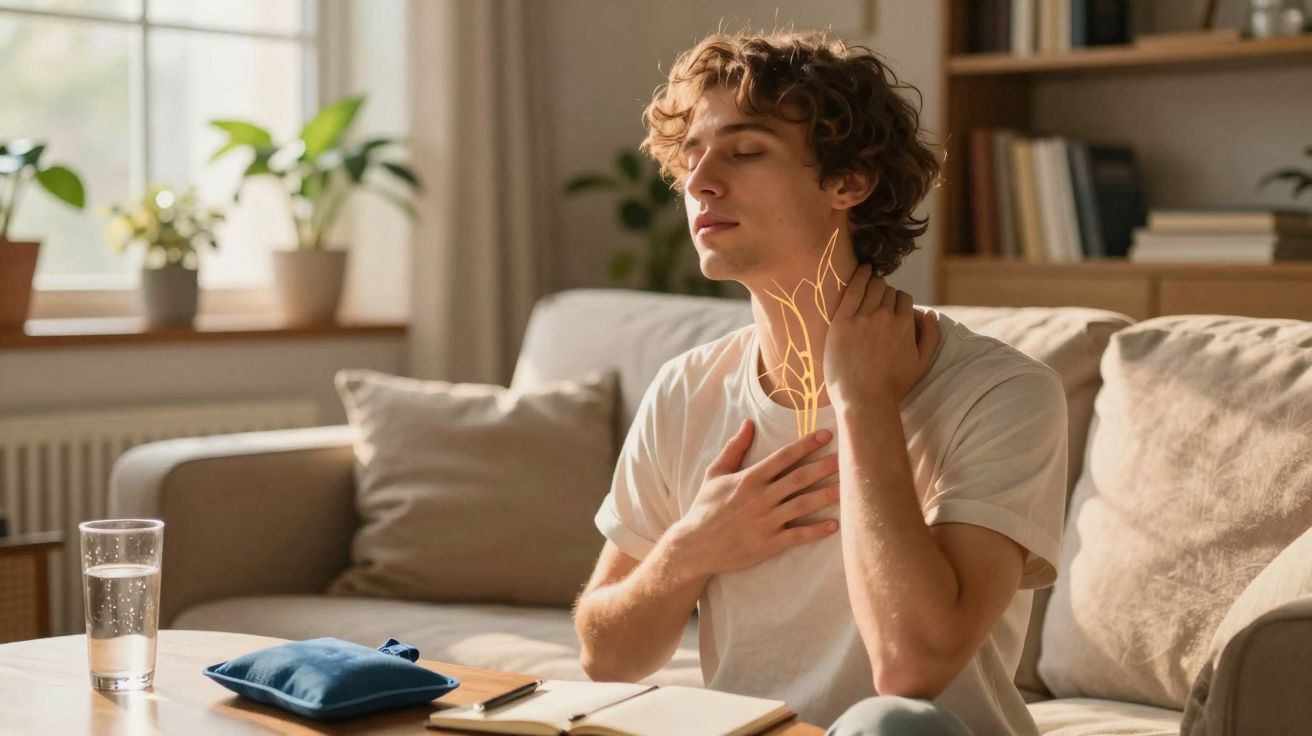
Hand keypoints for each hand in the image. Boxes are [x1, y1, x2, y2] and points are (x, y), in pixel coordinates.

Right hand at [671, 419, 841, 577]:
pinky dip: (816, 531)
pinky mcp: (769, 543)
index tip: (826, 435)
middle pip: (799, 478)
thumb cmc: (705, 507)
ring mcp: (767, 521)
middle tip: (847, 458)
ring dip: (827, 496)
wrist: (696, 545)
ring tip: (848, 488)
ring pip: (803, 505)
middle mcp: (762, 497)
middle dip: (824, 467)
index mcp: (750, 478)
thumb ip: (734, 449)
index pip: (784, 457)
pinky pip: (798, 535)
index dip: (806, 445)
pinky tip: (834, 525)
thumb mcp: (715, 473)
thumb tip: (748, 424)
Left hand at [822, 263, 940, 410]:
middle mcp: (886, 317)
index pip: (904, 299)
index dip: (898, 303)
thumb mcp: (922, 363)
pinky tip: (861, 270)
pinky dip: (859, 276)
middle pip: (888, 291)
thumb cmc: (892, 386)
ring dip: (873, 285)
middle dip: (884, 294)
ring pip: (872, 287)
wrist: (863, 400)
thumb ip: (931, 336)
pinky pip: (852, 289)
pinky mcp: (842, 321)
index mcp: (906, 325)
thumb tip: (931, 313)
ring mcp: (862, 318)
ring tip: (869, 287)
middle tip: (876, 303)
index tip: (890, 309)